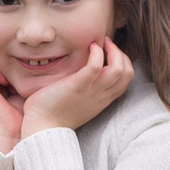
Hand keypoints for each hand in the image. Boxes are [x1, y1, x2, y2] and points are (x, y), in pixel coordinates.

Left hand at [18, 40, 133, 137]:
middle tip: (106, 45)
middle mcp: (101, 96)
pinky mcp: (78, 86)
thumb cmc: (55, 113)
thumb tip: (88, 73)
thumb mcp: (80, 102)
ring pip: (119, 69)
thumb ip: (88, 90)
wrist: (42, 127)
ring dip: (113, 50)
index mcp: (103, 100)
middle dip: (121, 54)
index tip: (108, 52)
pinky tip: (90, 47)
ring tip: (100, 43)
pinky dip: (96, 53)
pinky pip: (95, 66)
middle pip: (128, 73)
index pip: (126, 80)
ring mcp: (91, 92)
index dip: (123, 62)